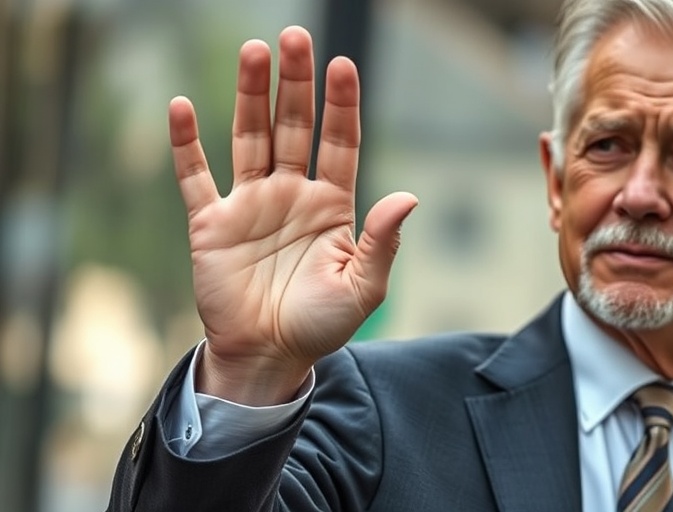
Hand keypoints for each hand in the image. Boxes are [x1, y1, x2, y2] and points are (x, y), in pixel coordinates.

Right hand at [168, 26, 416, 404]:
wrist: (267, 357)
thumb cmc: (320, 325)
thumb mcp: (362, 288)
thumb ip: (381, 242)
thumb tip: (408, 197)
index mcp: (331, 205)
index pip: (339, 142)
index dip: (341, 104)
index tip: (343, 65)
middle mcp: (291, 194)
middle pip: (292, 127)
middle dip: (295, 84)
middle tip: (295, 38)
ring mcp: (250, 205)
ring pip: (248, 138)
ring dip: (250, 96)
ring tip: (254, 52)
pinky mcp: (212, 223)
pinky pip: (195, 176)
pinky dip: (186, 144)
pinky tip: (182, 107)